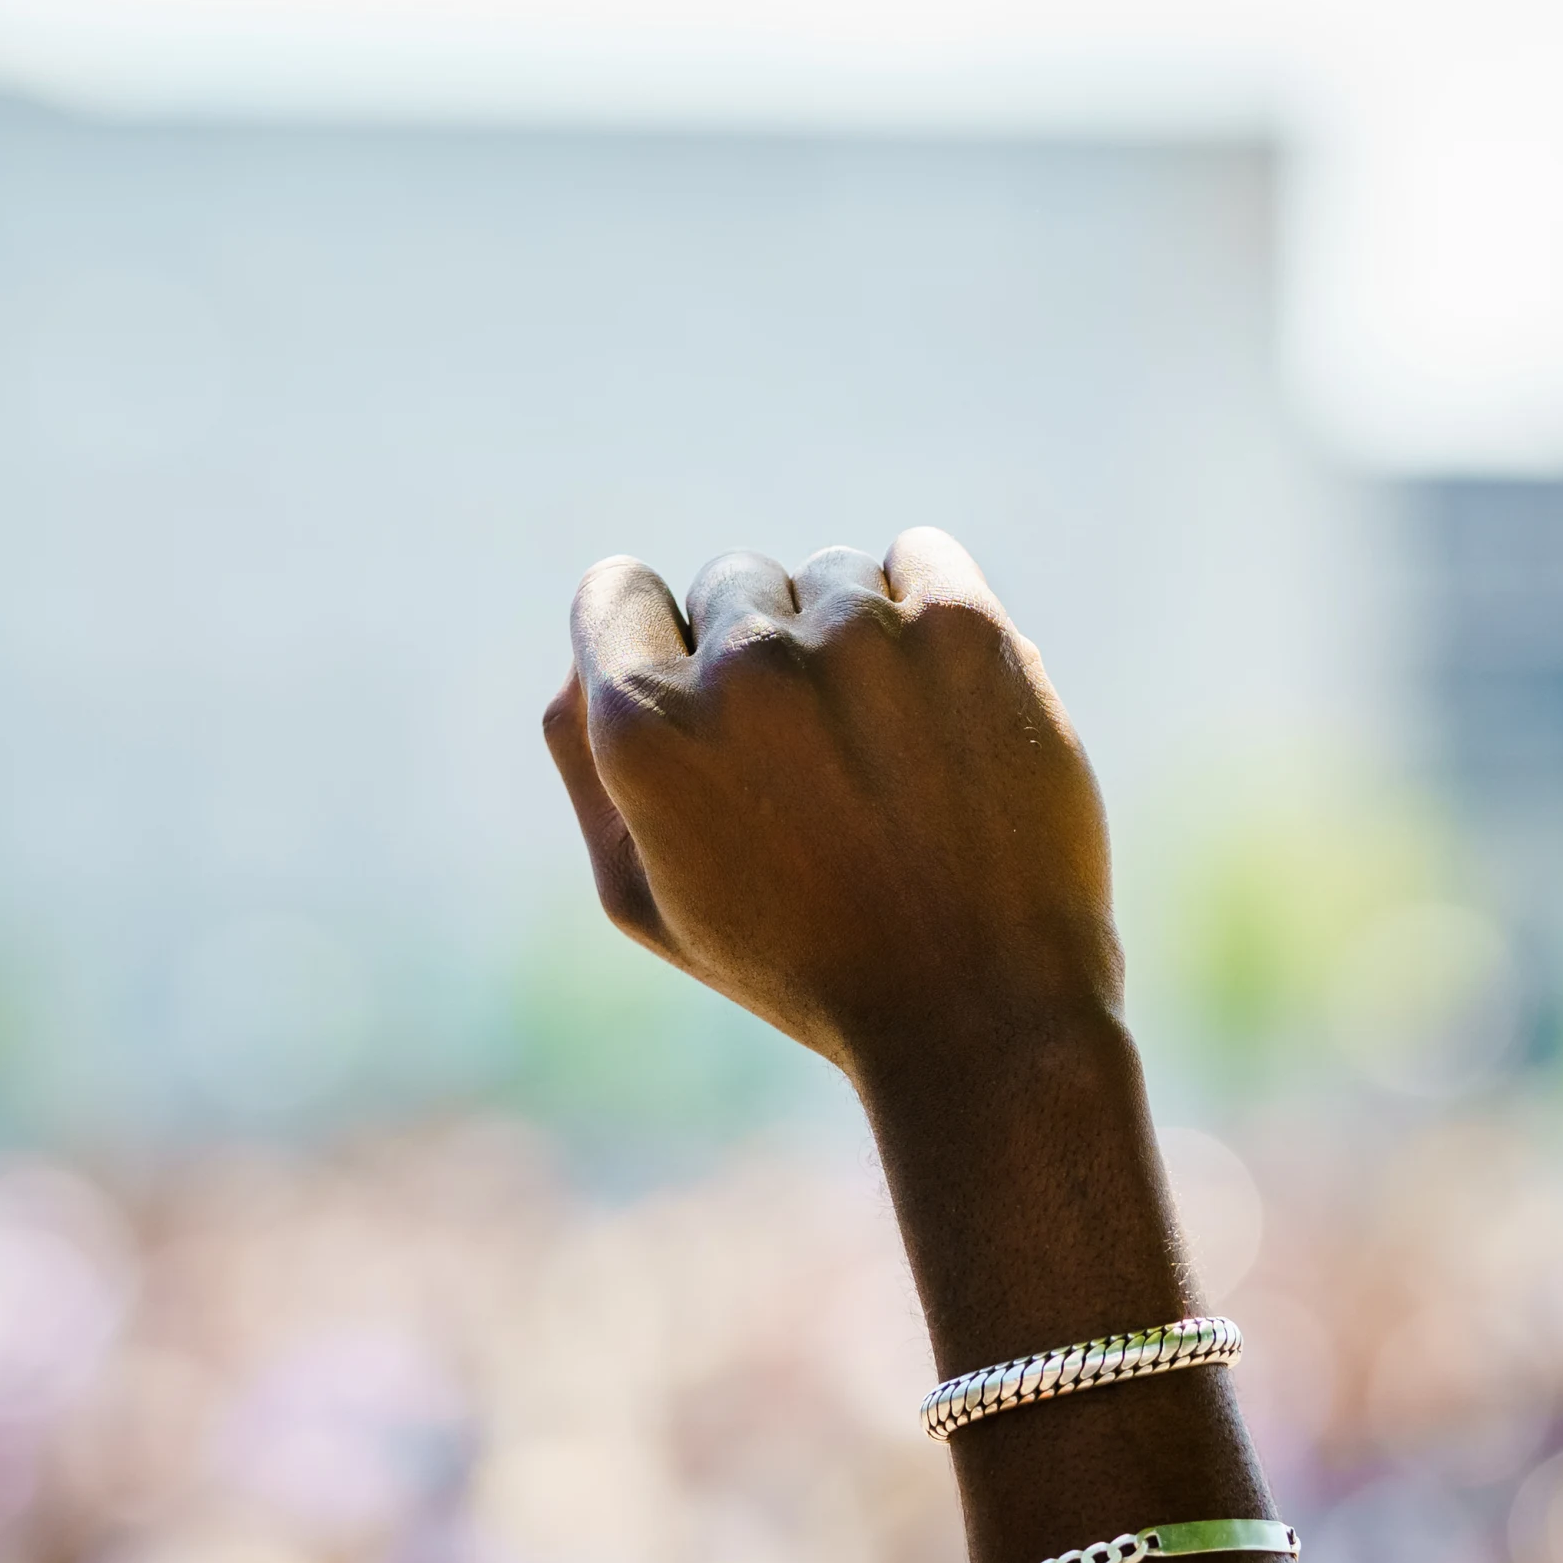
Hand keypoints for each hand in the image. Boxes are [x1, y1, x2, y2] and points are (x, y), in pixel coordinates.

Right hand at [539, 529, 1121, 1081]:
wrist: (980, 1009)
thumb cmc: (802, 964)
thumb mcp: (648, 897)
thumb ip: (586, 760)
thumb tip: (583, 657)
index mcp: (644, 727)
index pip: (614, 590)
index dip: (657, 644)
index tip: (708, 698)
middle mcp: (743, 665)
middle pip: (732, 582)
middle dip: (763, 652)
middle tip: (817, 766)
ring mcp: (859, 637)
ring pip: (832, 575)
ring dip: (853, 638)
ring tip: (890, 754)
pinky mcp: (962, 627)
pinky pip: (922, 554)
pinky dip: (929, 611)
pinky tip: (942, 705)